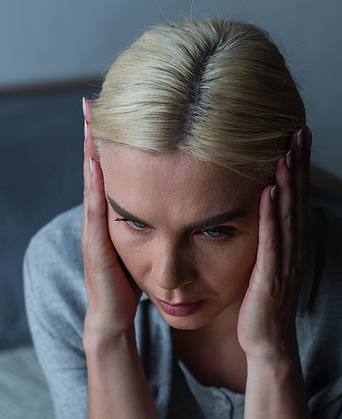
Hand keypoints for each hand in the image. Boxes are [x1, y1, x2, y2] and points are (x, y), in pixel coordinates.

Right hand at [81, 98, 141, 339]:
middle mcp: (99, 219)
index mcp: (115, 217)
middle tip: (93, 100)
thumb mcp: (144, 246)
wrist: (114, 318)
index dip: (112, 142)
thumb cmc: (131, 284)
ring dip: (90, 152)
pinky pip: (95, 211)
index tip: (116, 108)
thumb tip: (175, 204)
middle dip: (94, 135)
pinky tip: (97, 164)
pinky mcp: (97, 247)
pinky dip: (95, 187)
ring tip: (90, 120)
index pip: (112, 172)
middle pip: (96, 169)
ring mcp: (94, 231)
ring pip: (92, 184)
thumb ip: (152, 224)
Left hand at [237, 128, 311, 362]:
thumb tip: (258, 212)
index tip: (298, 136)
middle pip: (298, 202)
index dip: (300, 168)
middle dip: (300, 166)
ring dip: (288, 183)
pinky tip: (268, 191)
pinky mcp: (270, 279)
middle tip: (299, 130)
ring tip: (287, 150)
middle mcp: (294, 251)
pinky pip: (271, 243)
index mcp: (292, 247)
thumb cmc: (262, 305)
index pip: (297, 200)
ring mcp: (285, 265)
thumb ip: (267, 239)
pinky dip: (271, 216)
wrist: (267, 343)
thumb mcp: (266, 266)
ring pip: (288, 217)